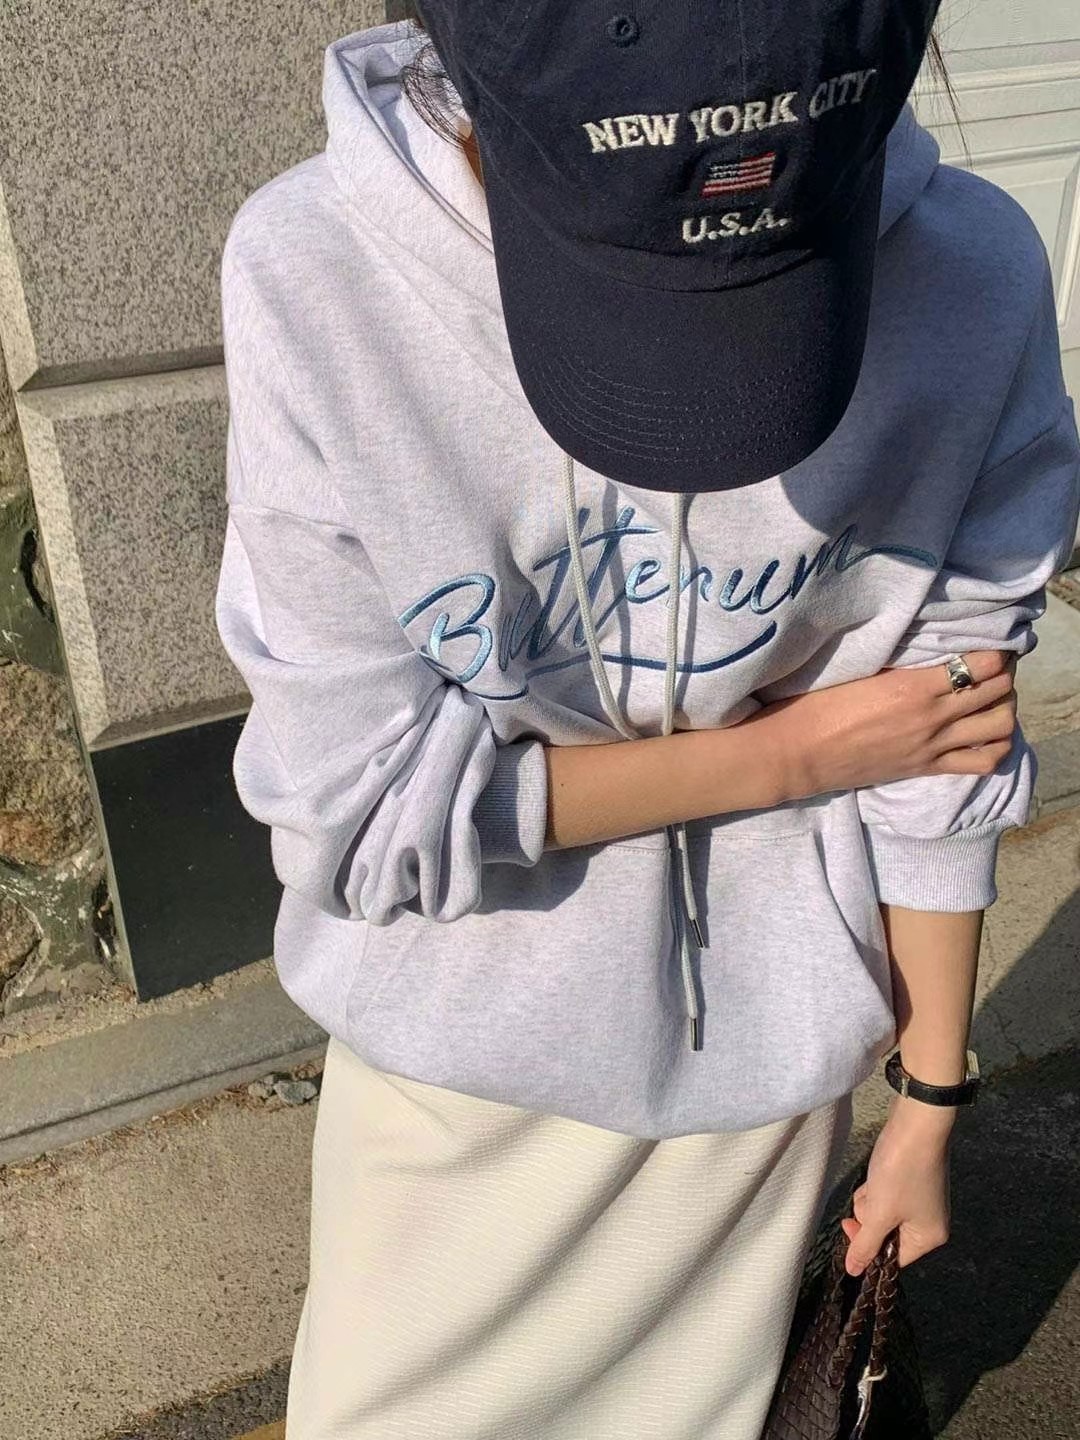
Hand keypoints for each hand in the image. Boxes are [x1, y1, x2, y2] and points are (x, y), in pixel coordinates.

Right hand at [753, 649, 1017, 799]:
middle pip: (998, 691)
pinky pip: (982, 762)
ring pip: (999, 727)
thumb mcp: (863, 673)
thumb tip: (931, 651)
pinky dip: (996, 747)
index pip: (982, 664)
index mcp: (914, 686)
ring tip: (992, 699)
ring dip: (1004, 709)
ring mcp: (932, 746)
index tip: (989, 644)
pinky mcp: (926, 768)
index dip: (995, 652)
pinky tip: (986, 734)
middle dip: (1004, 675)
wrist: (799, 753)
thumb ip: (903, 665)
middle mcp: (932, 717)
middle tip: (993, 667)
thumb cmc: (819, 706)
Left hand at [840, 1094, 954, 1276]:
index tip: (848, 1227)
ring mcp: (921, 1200)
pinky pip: (887, 1195)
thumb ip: (864, 1244)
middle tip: (872, 1197)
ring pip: (882, 1213)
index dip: (867, 1246)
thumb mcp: (879, 1212)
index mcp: (929, 1237)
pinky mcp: (912, 1180)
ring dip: (872, 1200)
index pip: (892, 1259)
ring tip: (877, 1181)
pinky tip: (878, 1173)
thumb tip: (853, 1272)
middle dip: (870, 1216)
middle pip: (886, 1234)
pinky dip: (877, 1187)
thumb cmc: (901, 1172)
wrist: (916, 1122)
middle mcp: (930, 1222)